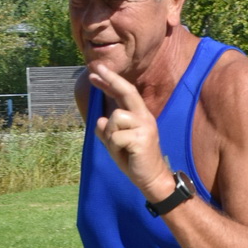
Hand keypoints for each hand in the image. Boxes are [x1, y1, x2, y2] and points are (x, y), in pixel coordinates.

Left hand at [91, 62, 172, 200]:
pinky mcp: (142, 138)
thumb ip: (107, 130)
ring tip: (119, 148)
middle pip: (127, 92)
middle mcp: (144, 117)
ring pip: (115, 118)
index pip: (124, 94)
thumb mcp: (116, 142)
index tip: (95, 72)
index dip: (110, 82)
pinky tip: (124, 154)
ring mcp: (144, 126)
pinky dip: (113, 147)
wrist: (152, 179)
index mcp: (139, 115)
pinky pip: (115, 136)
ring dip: (110, 135)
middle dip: (111, 79)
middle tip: (95, 69)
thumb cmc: (134, 160)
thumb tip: (100, 120)